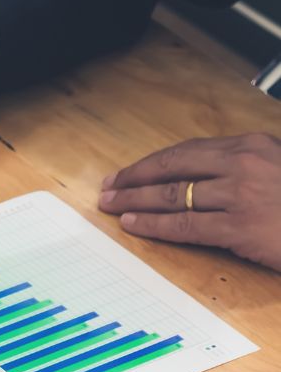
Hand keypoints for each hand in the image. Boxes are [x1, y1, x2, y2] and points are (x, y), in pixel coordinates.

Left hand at [98, 133, 280, 271]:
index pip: (188, 151)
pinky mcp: (240, 226)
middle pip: (173, 168)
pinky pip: (184, 225)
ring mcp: (241, 195)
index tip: (127, 172)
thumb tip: (203, 179)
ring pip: (173, 196)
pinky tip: (132, 224)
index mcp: (254, 145)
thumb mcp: (277, 170)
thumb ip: (244, 169)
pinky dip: (153, 225)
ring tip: (111, 206)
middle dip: (134, 178)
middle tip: (108, 188)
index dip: (152, 163)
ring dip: (135, 201)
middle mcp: (244, 164)